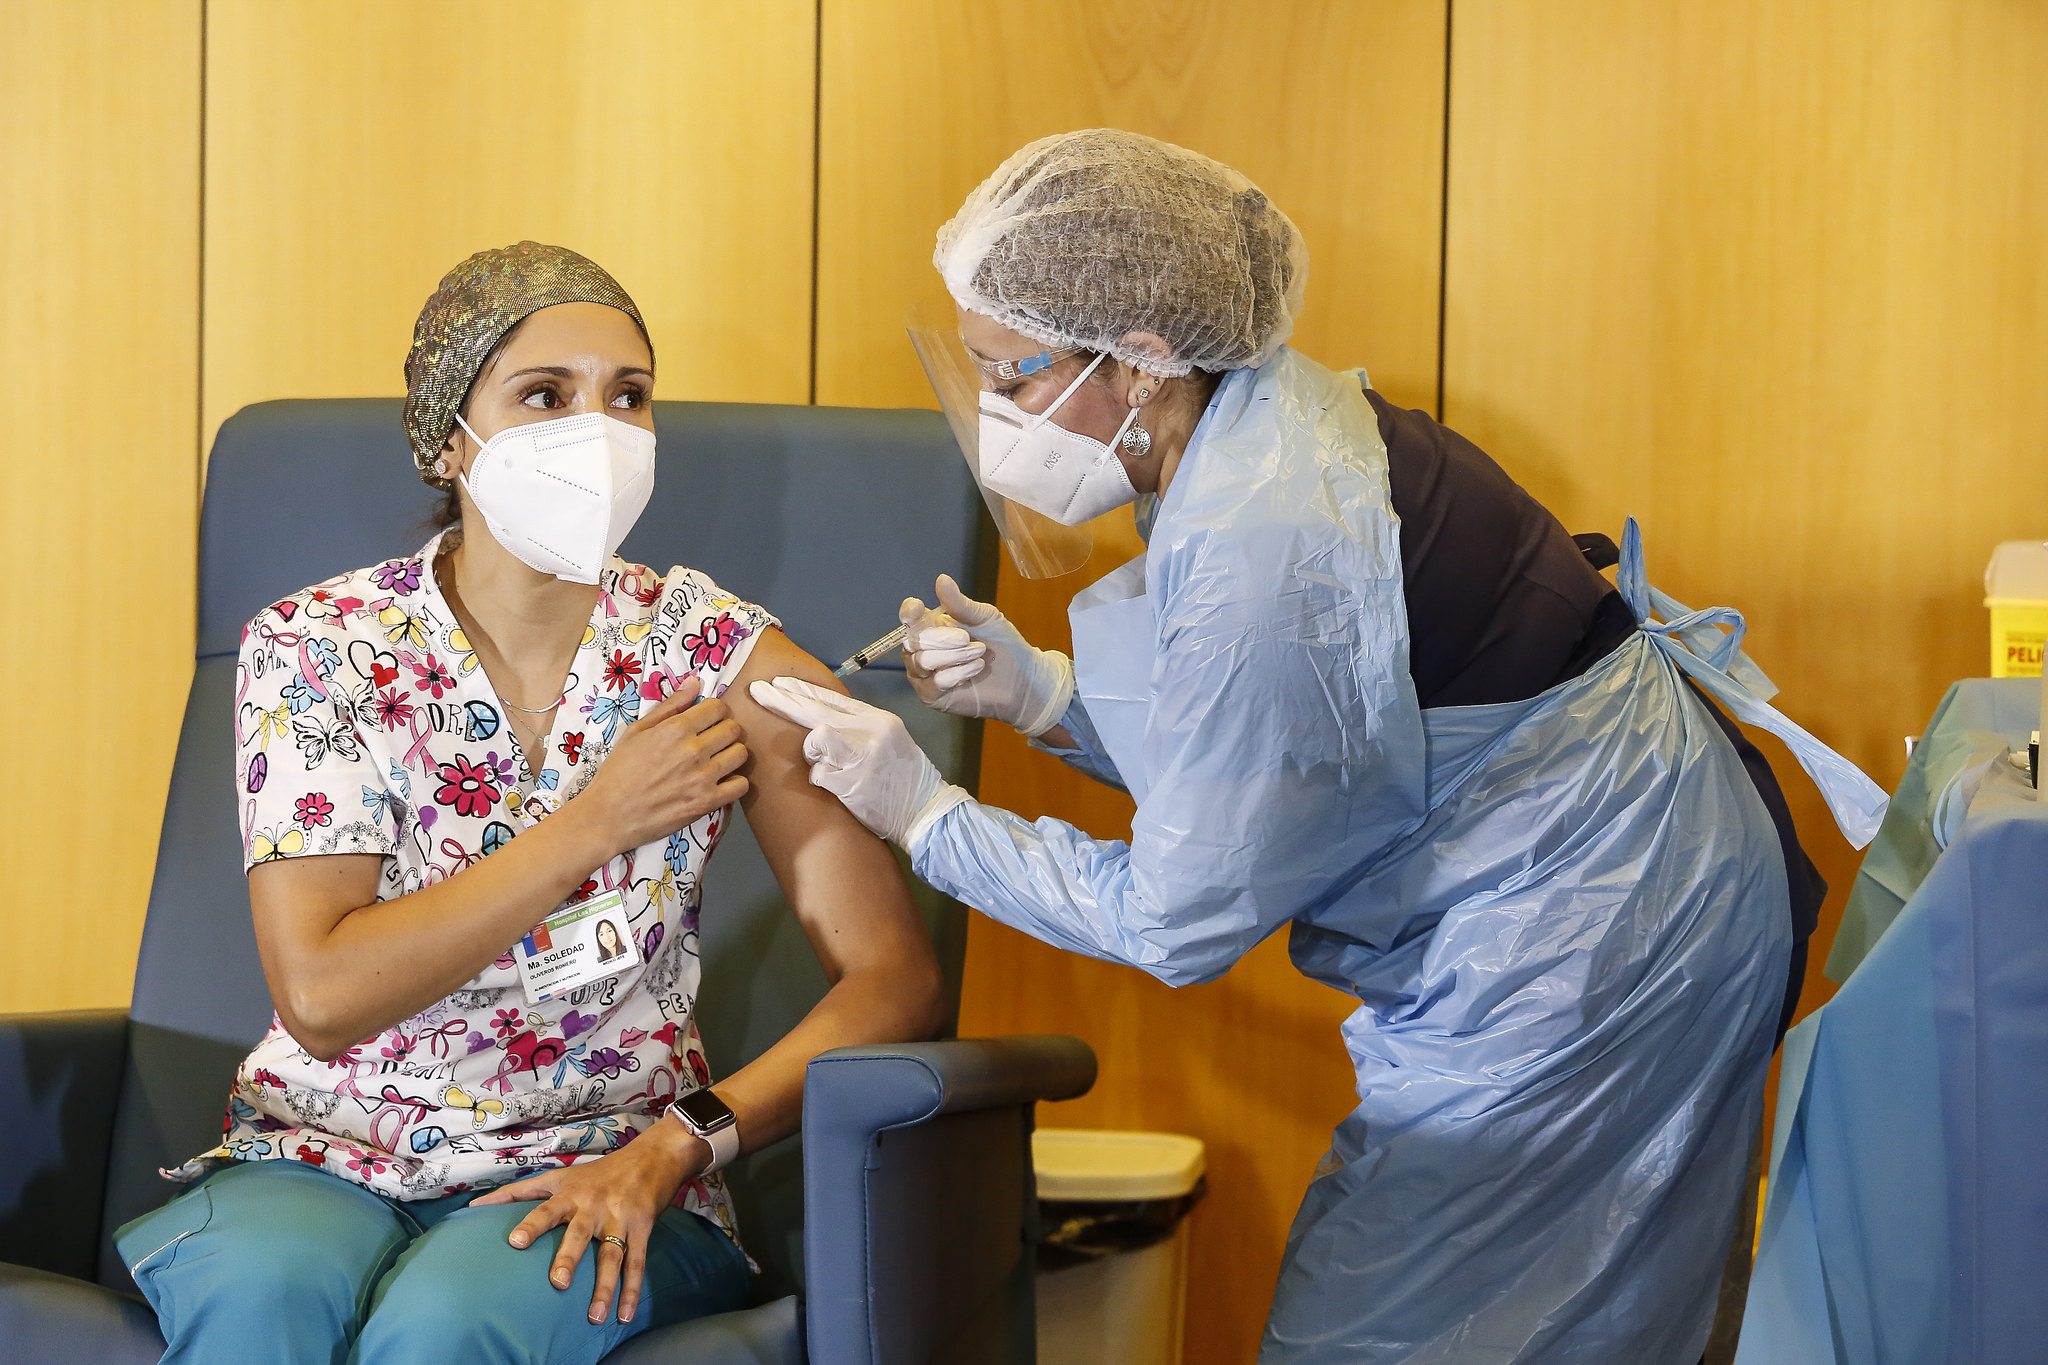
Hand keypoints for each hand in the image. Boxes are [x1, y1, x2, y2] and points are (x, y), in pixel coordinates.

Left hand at [472, 1116, 705, 1324]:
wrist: (652, 1157)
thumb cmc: (599, 1172)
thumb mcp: (559, 1176)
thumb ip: (518, 1192)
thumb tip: (474, 1207)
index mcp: (570, 1194)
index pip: (545, 1210)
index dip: (531, 1225)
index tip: (516, 1242)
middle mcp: (593, 1207)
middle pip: (578, 1235)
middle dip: (568, 1259)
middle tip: (557, 1283)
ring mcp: (619, 1219)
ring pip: (610, 1256)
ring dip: (603, 1288)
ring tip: (593, 1316)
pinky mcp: (642, 1228)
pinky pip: (636, 1262)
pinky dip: (632, 1290)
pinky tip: (624, 1315)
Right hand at [571, 677, 747, 857]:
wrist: (609, 815)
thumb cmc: (618, 772)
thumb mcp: (636, 731)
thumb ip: (670, 706)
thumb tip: (695, 682)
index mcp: (676, 729)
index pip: (718, 707)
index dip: (714, 712)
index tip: (707, 721)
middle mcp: (693, 750)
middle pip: (733, 729)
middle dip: (725, 731)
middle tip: (712, 741)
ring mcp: (703, 777)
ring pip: (741, 754)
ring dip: (732, 755)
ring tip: (717, 761)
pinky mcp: (708, 802)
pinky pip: (741, 785)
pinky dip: (735, 782)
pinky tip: (721, 782)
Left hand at [746, 677, 968, 847]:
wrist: (924, 809)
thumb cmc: (903, 775)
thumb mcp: (889, 738)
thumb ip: (859, 725)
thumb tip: (820, 715)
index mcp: (878, 719)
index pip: (832, 698)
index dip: (802, 689)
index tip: (778, 682)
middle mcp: (870, 732)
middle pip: (815, 712)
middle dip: (782, 701)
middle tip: (757, 690)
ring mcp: (860, 756)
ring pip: (814, 742)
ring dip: (813, 756)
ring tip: (834, 768)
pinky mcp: (851, 782)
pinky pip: (819, 774)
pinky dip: (824, 781)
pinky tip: (842, 788)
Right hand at [899, 575, 1073, 736]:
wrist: (1022, 678)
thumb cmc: (1003, 646)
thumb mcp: (984, 618)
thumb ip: (960, 603)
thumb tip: (942, 579)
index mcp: (932, 627)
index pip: (909, 617)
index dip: (909, 612)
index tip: (918, 609)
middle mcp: (923, 650)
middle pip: (913, 640)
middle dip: (942, 639)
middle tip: (968, 639)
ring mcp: (925, 674)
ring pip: (921, 661)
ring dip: (953, 656)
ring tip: (978, 654)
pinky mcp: (932, 696)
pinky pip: (933, 683)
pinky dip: (956, 674)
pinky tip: (975, 670)